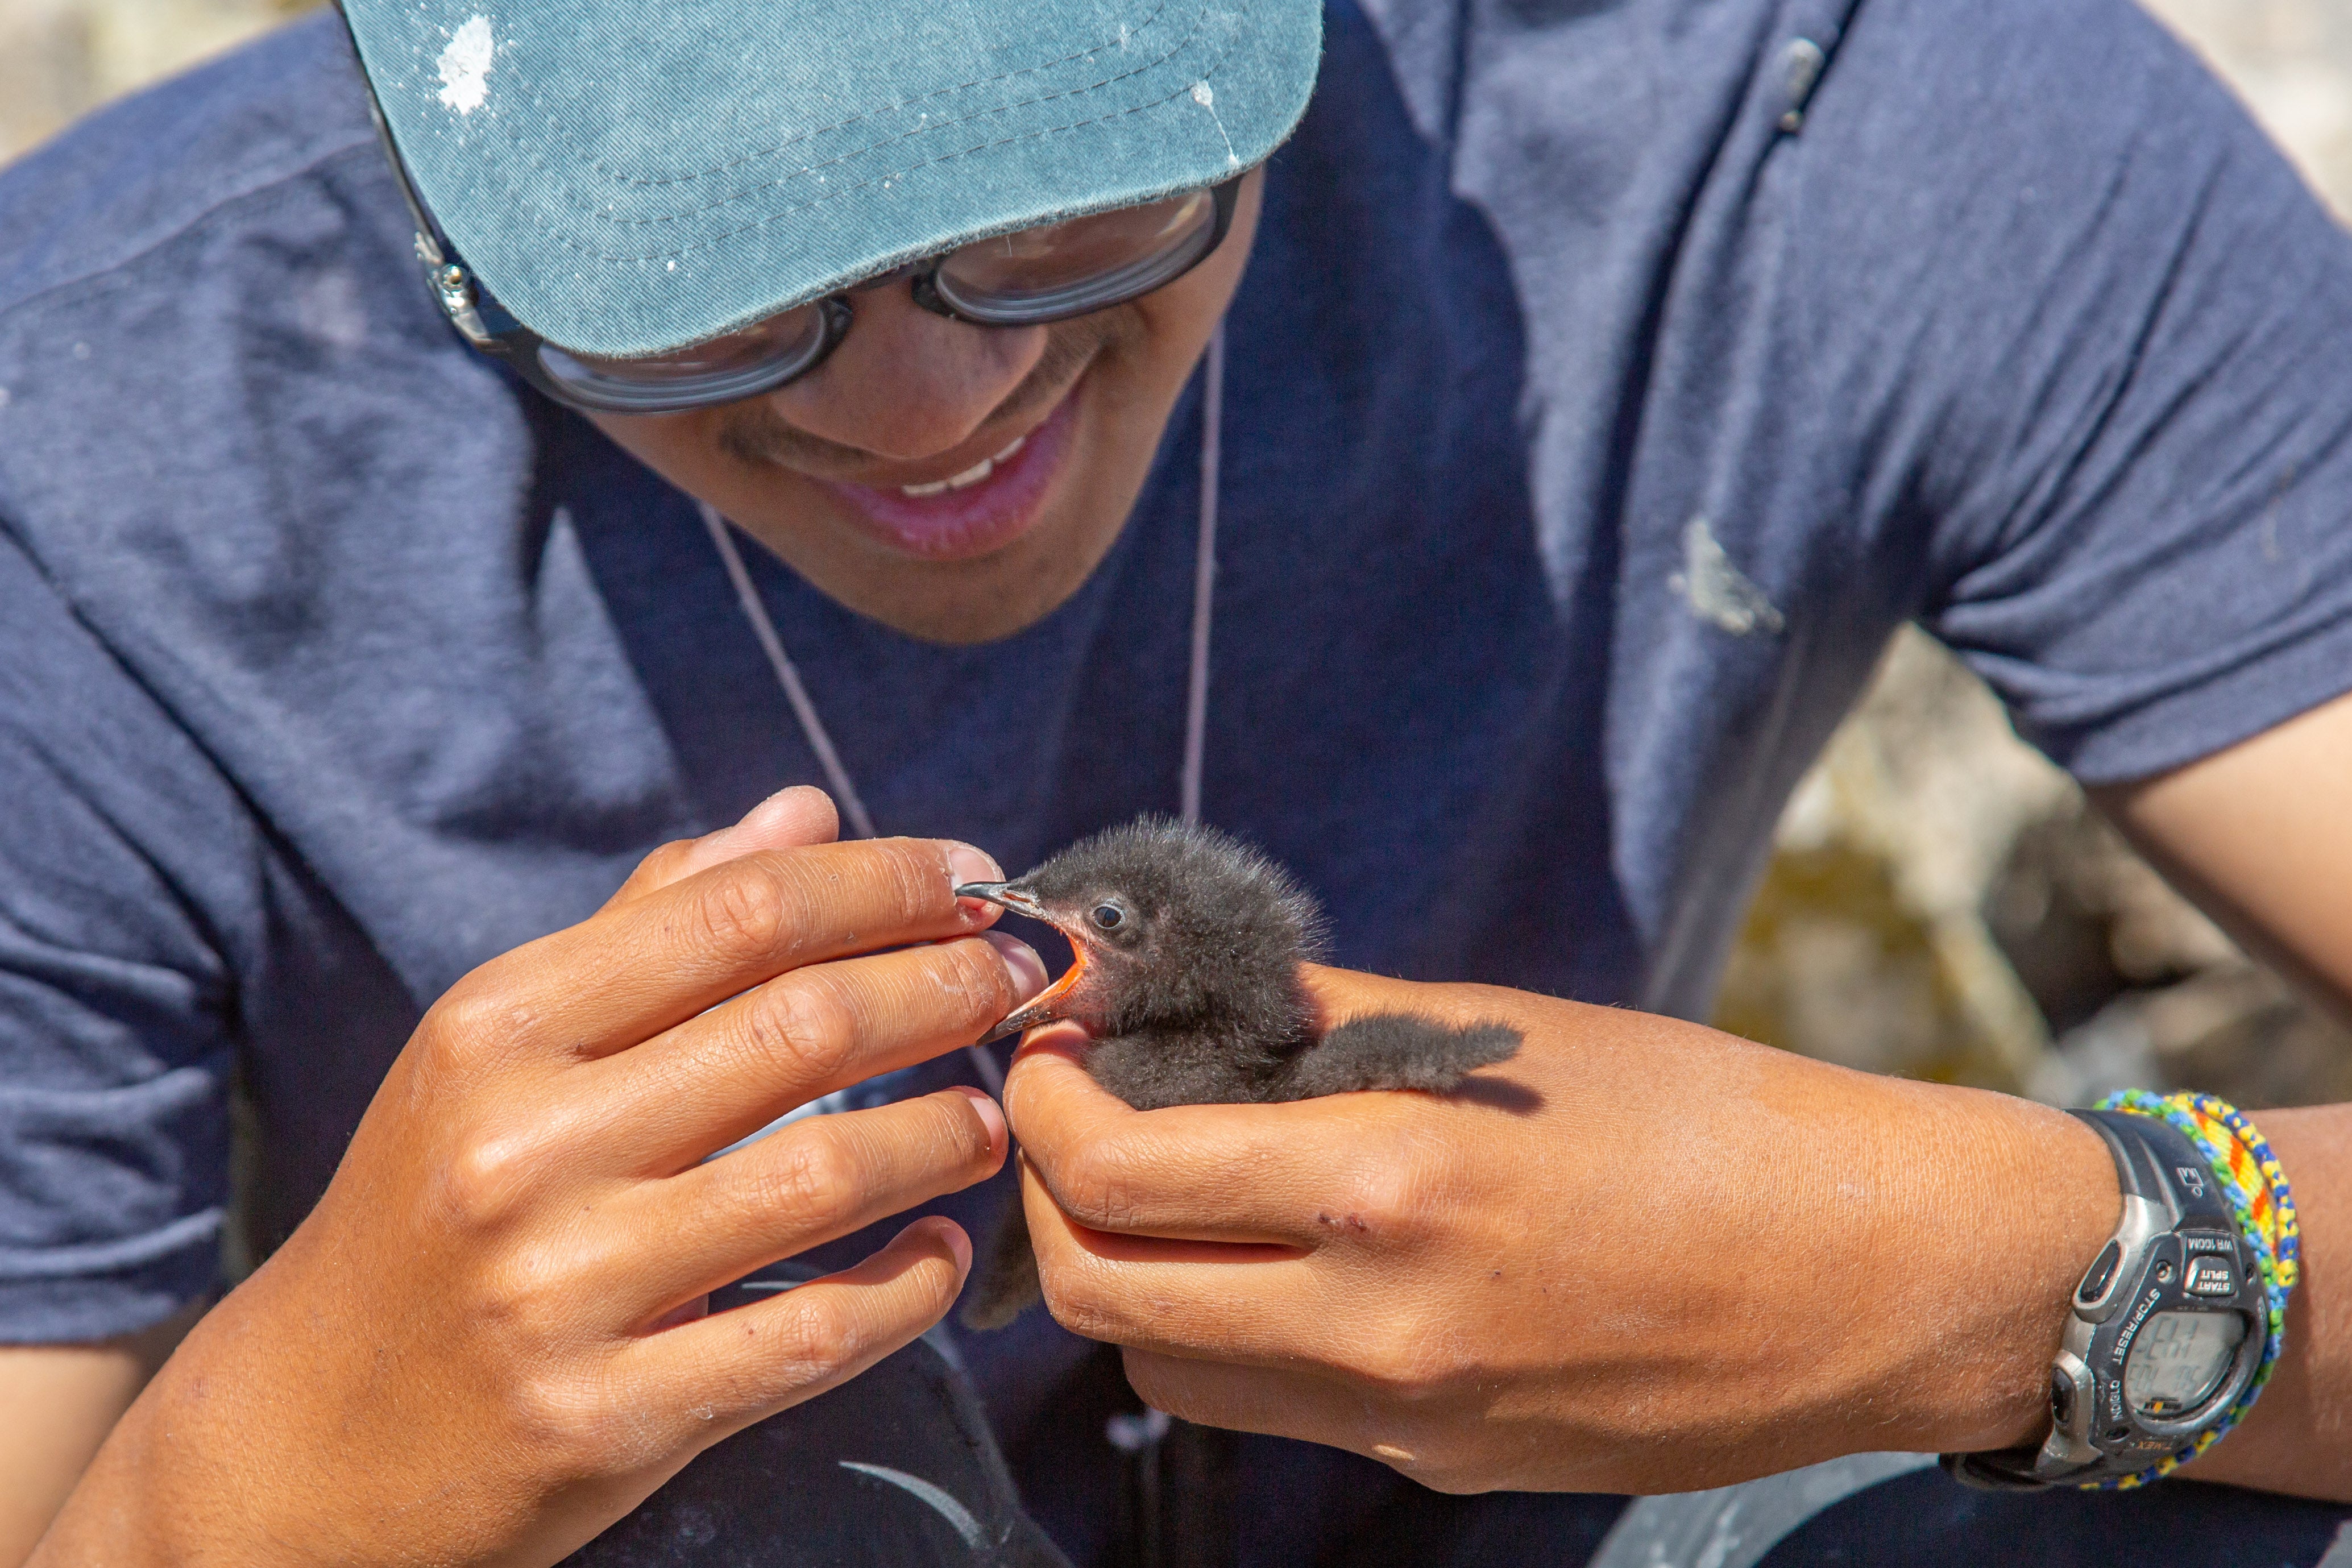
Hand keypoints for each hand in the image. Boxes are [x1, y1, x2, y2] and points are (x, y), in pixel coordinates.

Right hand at [36, 788, 1041, 1566]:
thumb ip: (653, 923)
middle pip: (806, 1026)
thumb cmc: (430, 1211)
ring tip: (991, 1117)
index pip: (739, 913)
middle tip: (1021, 982)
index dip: (887, 885)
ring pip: (827, 1176)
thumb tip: (803, 811)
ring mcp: (564, 1290)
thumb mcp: (500, 1050)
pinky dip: (910, 1286)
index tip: (976, 881)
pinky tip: (945, 1252)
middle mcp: (525, 1147)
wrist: (307, 1441)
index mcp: (498, 1030)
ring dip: (946, 1133)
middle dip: (948, 990)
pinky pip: (813, 1335)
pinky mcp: (608, 1418)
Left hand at [1003, 964, 2116, 1494]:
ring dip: (1136, 1276)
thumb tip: (1189, 992)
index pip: (1111, 1177)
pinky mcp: (1447, 1466)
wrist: (1876, 1275)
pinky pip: (1281, 1408)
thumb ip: (1327, 1019)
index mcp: (1388, 1191)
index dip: (1043, 1104)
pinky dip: (1238, 1331)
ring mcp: (1411, 1421)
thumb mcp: (1505, 1030)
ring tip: (1176, 1185)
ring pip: (1173, 1372)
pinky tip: (1288, 1253)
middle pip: (1102, 1301)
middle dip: (1053, 1200)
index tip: (1052, 1048)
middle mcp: (1378, 1330)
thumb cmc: (1708, 1118)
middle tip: (1081, 1114)